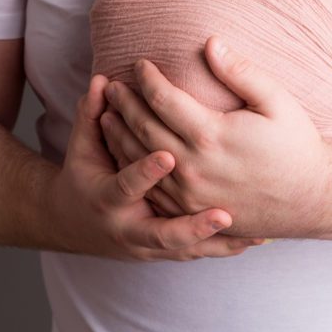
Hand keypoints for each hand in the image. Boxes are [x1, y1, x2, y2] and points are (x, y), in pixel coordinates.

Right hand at [46, 74, 265, 260]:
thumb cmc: (83, 176)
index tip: (168, 156)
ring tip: (251, 232)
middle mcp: (129, 228)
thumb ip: (91, 114)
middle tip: (223, 214)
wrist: (79, 225)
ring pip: (186, 249)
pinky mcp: (164, 251)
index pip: (126, 185)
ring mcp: (148, 245)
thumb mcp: (81, 147)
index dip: (145, 170)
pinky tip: (253, 238)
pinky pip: (197, 253)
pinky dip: (224, 247)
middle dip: (193, 226)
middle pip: (163, 233)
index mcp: (108, 199)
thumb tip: (103, 78)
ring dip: (218, 241)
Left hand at [101, 38, 331, 237]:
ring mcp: (190, 194)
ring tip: (105, 114)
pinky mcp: (193, 212)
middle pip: (143, 129)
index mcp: (211, 135)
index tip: (139, 63)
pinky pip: (151, 190)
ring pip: (140, 162)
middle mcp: (194, 166)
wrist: (312, 198)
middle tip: (111, 86)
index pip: (163, 99)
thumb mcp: (276, 100)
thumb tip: (211, 42)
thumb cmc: (297, 145)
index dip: (147, 78)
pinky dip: (131, 168)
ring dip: (118, 136)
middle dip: (124, 104)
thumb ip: (240, 71)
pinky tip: (124, 154)